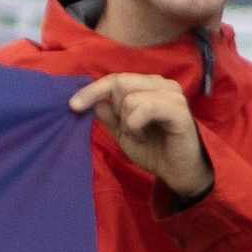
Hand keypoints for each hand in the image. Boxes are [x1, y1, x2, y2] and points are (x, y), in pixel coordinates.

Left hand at [72, 71, 213, 198]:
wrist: (178, 172)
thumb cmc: (155, 150)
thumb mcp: (123, 133)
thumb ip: (109, 116)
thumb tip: (93, 102)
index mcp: (149, 86)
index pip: (115, 78)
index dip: (92, 90)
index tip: (73, 106)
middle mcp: (161, 84)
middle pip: (120, 82)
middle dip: (116, 111)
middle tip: (128, 130)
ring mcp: (172, 95)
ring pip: (130, 97)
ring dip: (127, 122)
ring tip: (139, 136)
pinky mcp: (178, 109)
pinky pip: (145, 107)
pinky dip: (136, 125)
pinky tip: (144, 137)